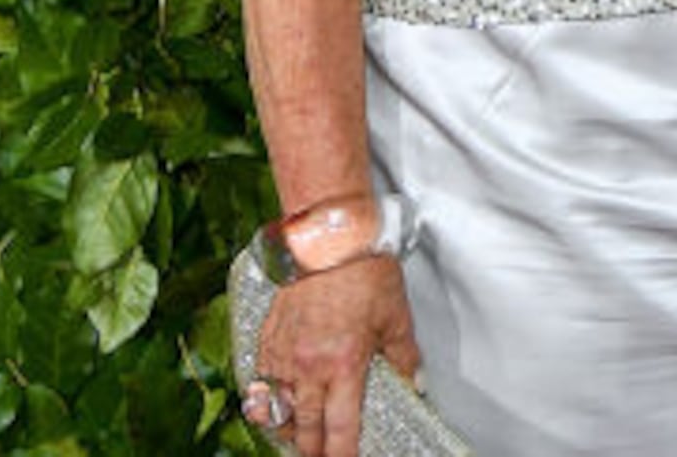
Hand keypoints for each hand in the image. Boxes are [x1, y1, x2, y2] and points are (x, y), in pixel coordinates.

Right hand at [249, 256, 419, 456]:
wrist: (328, 242)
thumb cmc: (364, 273)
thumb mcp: (396, 318)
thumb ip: (404, 357)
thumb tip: (415, 383)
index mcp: (345, 366)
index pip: (341, 429)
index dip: (342, 455)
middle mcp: (308, 369)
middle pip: (304, 430)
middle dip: (312, 452)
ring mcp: (282, 357)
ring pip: (278, 413)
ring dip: (288, 431)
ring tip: (299, 440)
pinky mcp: (266, 342)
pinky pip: (261, 386)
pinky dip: (267, 403)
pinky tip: (275, 408)